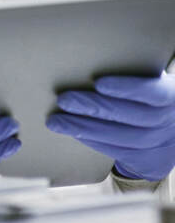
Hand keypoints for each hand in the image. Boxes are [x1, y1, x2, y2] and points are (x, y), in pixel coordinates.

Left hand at [47, 72, 174, 181]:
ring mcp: (160, 142)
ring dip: (85, 127)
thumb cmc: (151, 97)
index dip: (127, 88)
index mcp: (172, 95)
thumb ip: (133, 74)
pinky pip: (117, 151)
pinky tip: (73, 132)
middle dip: (95, 108)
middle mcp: (170, 121)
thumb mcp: (151, 82)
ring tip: (58, 121)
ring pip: (122, 137)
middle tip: (64, 100)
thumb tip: (91, 63)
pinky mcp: (147, 160)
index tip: (98, 83)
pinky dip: (92, 140)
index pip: (155, 93)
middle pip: (132, 116)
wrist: (171, 132)